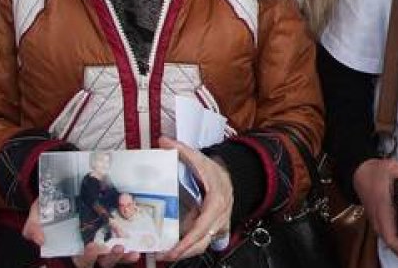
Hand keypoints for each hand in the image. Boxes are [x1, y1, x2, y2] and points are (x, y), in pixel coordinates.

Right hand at [23, 199, 140, 266]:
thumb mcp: (38, 213)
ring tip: (132, 249)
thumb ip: (34, 225)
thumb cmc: (51, 204)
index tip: (91, 246)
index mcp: (73, 246)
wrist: (64, 185)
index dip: (89, 257)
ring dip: (126, 254)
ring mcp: (106, 236)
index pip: (82, 259)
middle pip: (103, 260)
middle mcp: (91, 245)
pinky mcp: (119, 224)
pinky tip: (142, 235)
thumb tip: (39, 238)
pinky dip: (136, 237)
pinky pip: (130, 235)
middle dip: (111, 257)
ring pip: (118, 253)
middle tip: (118, 247)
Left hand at [157, 137, 232, 261]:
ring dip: (185, 252)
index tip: (172, 249)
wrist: (235, 175)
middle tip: (163, 255)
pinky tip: (177, 248)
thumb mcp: (201, 159)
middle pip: (201, 242)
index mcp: (216, 203)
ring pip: (203, 245)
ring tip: (166, 254)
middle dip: (182, 252)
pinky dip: (191, 247)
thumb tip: (163, 141)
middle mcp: (219, 217)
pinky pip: (205, 242)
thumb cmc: (217, 171)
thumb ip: (182, 150)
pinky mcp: (217, 228)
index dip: (186, 242)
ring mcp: (220, 224)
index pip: (201, 228)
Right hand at [352, 159, 397, 257]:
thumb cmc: (375, 172)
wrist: (361, 173)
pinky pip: (395, 240)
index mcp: (383, 212)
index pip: (392, 240)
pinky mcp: (384, 223)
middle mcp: (381, 222)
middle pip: (396, 248)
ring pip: (396, 246)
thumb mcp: (393, 167)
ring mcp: (382, 224)